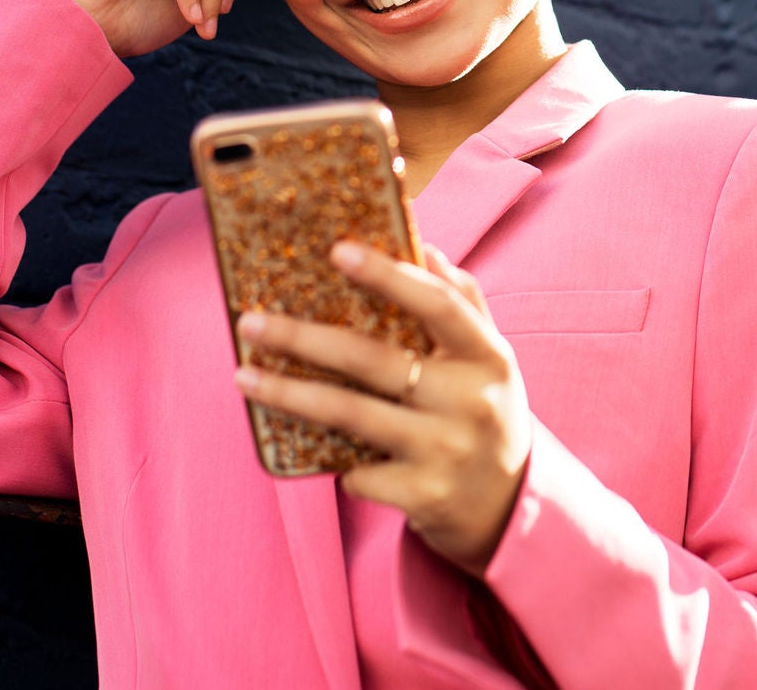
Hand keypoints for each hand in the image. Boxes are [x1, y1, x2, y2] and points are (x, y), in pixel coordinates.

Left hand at [233, 244, 531, 576]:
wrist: (511, 508)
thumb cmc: (487, 415)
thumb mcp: (491, 360)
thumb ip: (465, 304)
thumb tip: (428, 249)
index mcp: (489, 356)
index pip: (439, 304)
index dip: (389, 275)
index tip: (339, 250)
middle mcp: (471, 401)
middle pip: (375, 360)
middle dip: (305, 338)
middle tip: (252, 321)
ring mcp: (447, 450)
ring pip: (351, 415)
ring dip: (290, 394)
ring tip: (244, 376)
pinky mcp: (424, 496)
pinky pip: (357, 474)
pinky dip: (337, 463)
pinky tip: (321, 454)